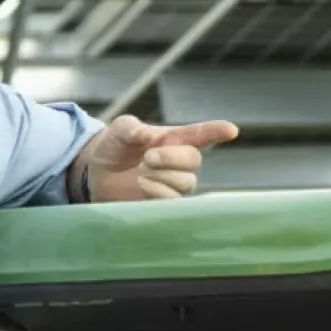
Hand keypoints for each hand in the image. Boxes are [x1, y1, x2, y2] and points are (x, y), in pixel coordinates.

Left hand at [82, 114, 239, 201]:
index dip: (216, 132)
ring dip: (162, 176)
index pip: (201, 135)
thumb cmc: (115, 147)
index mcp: (174, 139)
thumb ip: (132, 128)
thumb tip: (148, 137)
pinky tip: (143, 184)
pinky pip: (176, 200)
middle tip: (148, 157)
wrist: (99, 173)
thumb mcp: (120, 129)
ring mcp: (176, 183)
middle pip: (194, 160)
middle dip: (172, 158)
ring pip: (186, 182)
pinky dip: (159, 191)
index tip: (231, 130)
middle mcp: (180, 161)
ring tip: (141, 174)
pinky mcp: (167, 202)